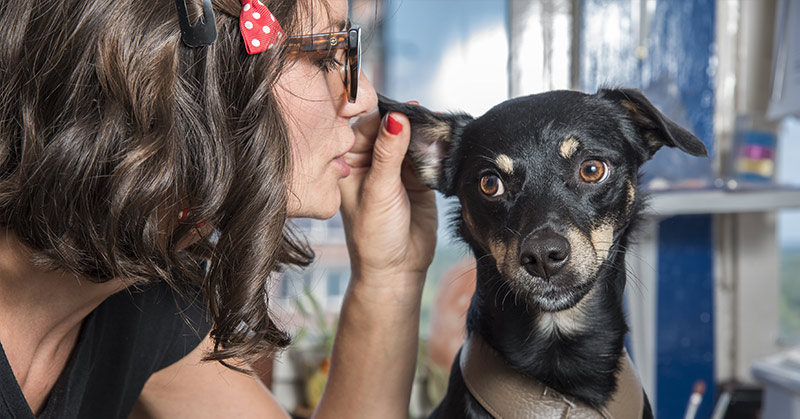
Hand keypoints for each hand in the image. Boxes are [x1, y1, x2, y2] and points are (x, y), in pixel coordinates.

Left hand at [339, 109, 437, 284]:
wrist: (397, 268)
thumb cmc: (374, 236)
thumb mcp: (379, 190)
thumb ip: (389, 153)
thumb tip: (397, 117)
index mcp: (349, 161)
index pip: (367, 126)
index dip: (385, 115)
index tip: (404, 110)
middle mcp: (371, 160)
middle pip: (392, 127)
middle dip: (408, 122)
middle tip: (424, 116)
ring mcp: (396, 168)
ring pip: (411, 139)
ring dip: (423, 134)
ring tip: (435, 129)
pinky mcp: (418, 177)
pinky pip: (427, 154)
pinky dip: (435, 149)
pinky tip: (441, 144)